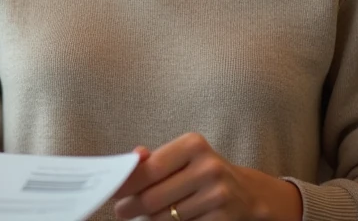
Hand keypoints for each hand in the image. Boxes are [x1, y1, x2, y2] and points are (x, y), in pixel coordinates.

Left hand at [112, 133, 301, 220]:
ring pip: (166, 217)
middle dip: (132, 206)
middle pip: (154, 197)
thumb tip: (132, 157)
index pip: (149, 169)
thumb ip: (154, 159)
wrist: (248, 193)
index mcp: (193, 145)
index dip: (126, 183)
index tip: (110, 191)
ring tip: (147, 214)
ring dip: (151, 219)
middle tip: (121, 210)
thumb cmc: (202, 171)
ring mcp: (218, 195)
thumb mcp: (182, 157)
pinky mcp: (223, 219)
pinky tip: (171, 219)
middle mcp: (209, 167)